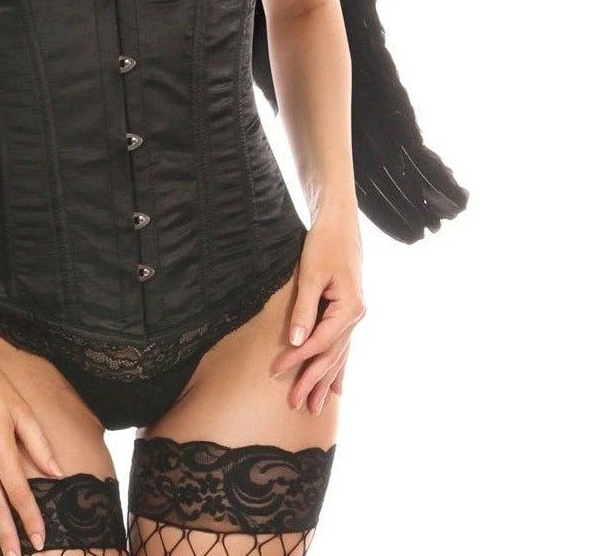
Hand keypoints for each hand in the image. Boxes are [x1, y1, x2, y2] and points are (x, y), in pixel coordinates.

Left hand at [269, 203, 365, 413]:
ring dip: (326, 381)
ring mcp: (353, 316)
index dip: (297, 359)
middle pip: (331, 356)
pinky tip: (336, 388)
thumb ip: (304, 309)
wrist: (340, 223)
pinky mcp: (347, 313)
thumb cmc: (324, 244)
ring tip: (315, 407)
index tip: (275, 370)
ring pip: (339, 356)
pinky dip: (337, 367)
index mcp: (349, 308)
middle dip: (312, 381)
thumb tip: (295, 342)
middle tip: (294, 404)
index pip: (320, 342)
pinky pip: (342, 347)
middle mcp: (355, 317)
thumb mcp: (311, 273)